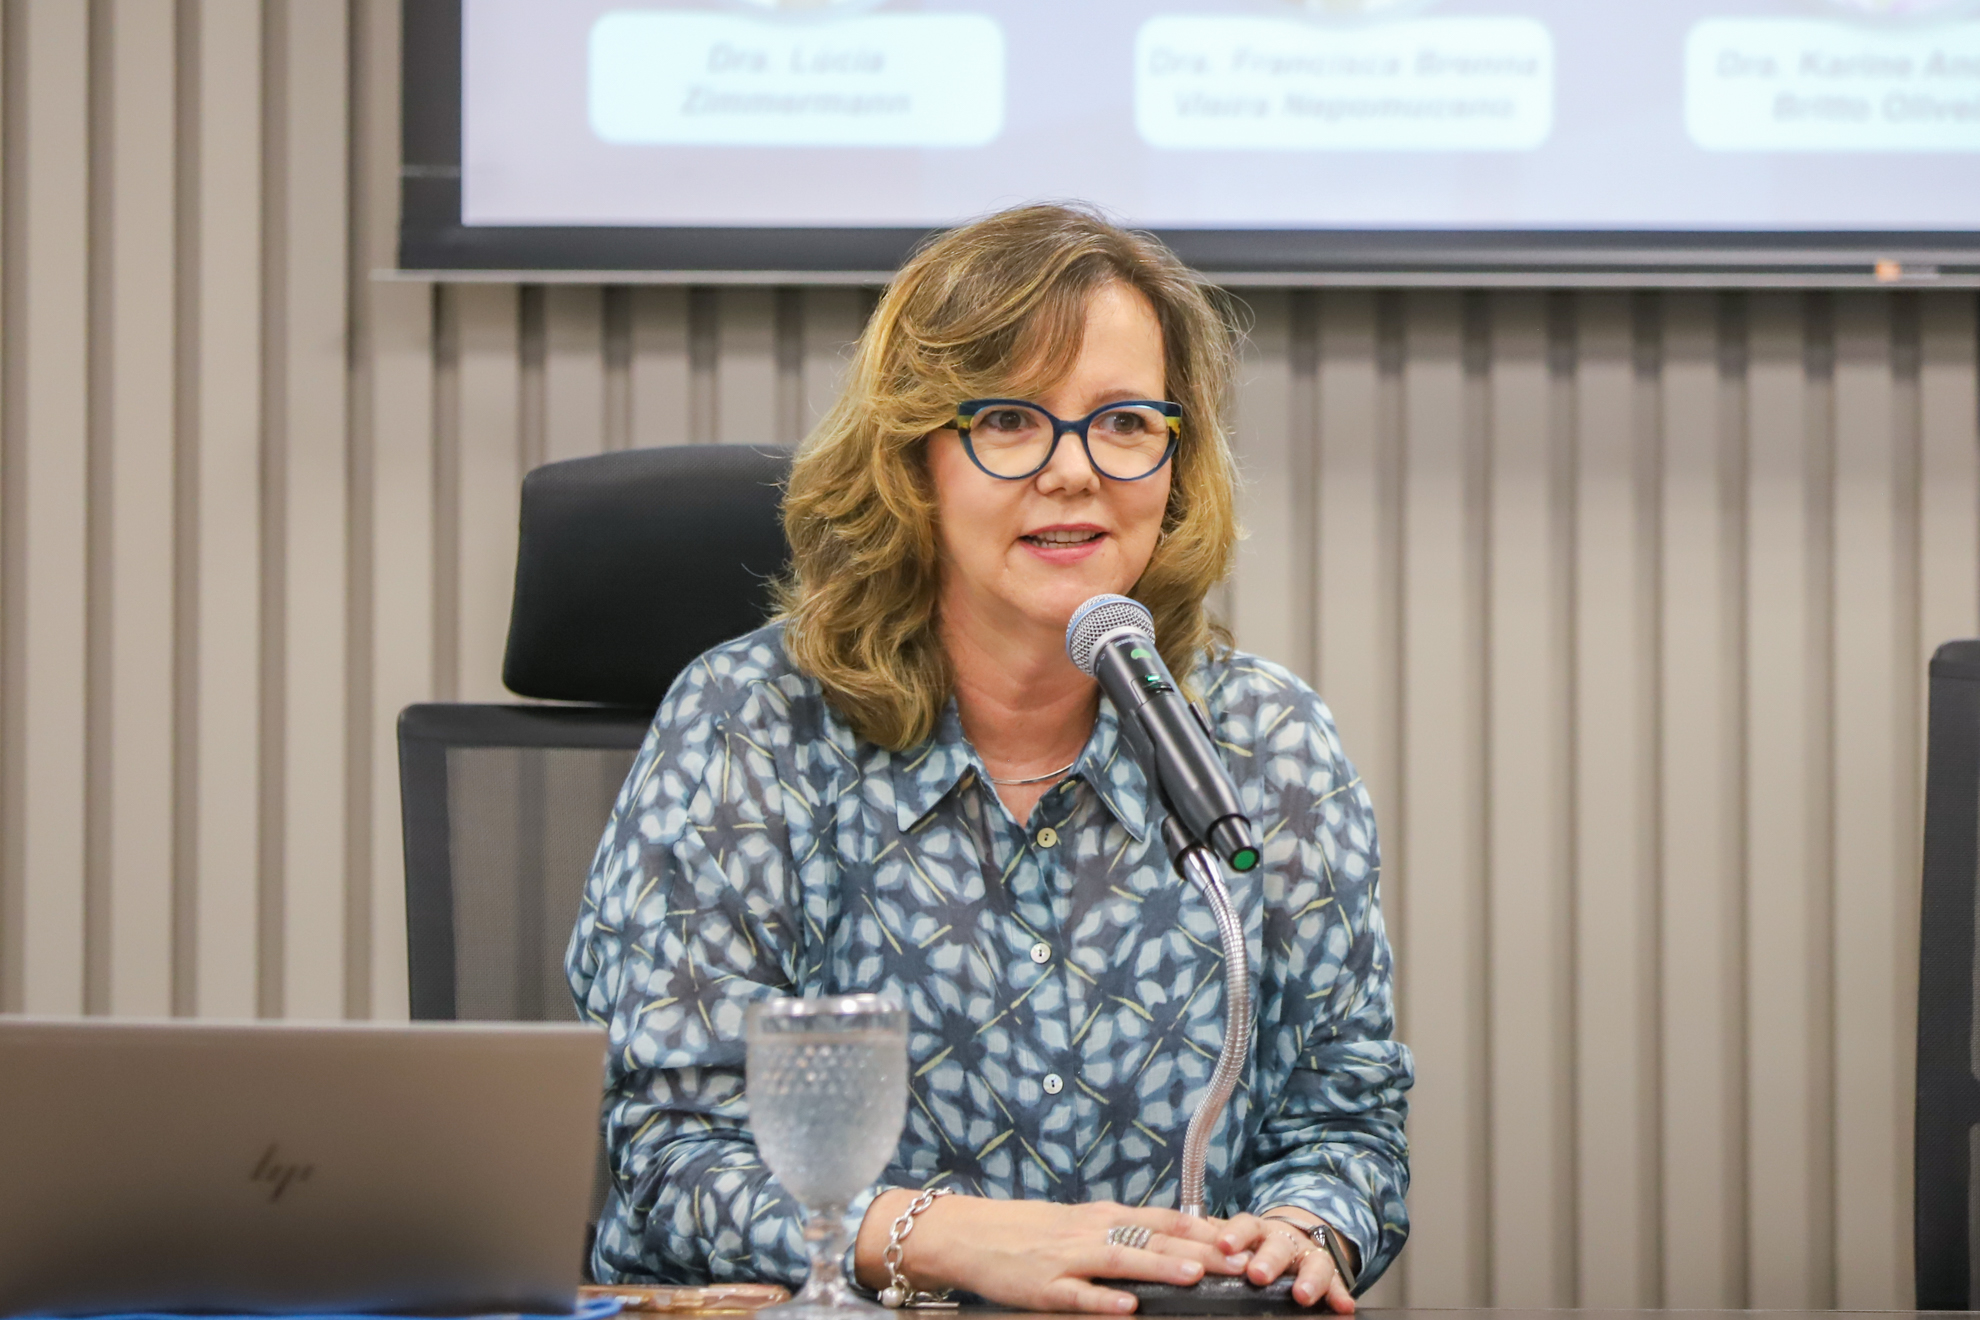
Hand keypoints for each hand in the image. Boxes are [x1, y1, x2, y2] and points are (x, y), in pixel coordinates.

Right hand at [855, 1191, 1252, 1312]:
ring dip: (1161, 1269)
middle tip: (1240, 1263)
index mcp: (1106, 1217)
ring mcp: (1068, 1259)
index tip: (1244, 1238)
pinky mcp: (1043, 1286)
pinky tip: (1126, 1309)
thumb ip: (1125, 1232)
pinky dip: (1102, 1301)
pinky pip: (1077, 1296)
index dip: (1206, 1230)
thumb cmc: (1032, 1232)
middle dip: (1201, 1253)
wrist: (972, 1233)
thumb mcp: (1083, 1224)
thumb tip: (1174, 1242)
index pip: (1166, 1220)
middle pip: (1155, 1241)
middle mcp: (1093, 1232)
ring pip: (1123, 1262)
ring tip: (1196, 1277)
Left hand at [1213, 1211, 1354, 1311]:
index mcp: (1253, 1230)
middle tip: (1258, 1274)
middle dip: (1268, 1259)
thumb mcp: (1232, 1240)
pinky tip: (1343, 1307)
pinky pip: (1336, 1282)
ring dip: (1308, 1278)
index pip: (1243, 1225)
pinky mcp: (1327, 1272)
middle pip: (1277, 1244)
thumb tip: (1175, 1254)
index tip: (1223, 1245)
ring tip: (1302, 1295)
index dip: (1233, 1234)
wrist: (1291, 1237)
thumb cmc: (1252, 1245)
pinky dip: (1340, 1294)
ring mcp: (1306, 1254)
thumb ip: (1210, 1244)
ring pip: (1312, 1261)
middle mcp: (1281, 1239)